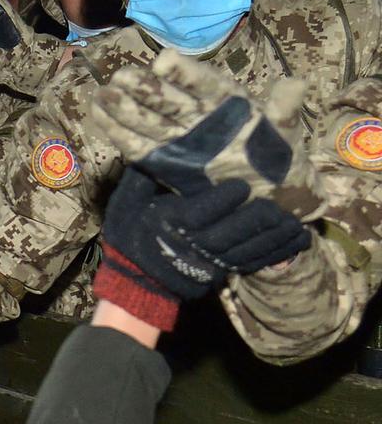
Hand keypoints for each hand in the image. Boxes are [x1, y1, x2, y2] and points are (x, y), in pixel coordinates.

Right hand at [93, 49, 324, 220]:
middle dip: (144, 88)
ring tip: (102, 95)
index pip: (203, 82)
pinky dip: (117, 131)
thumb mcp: (286, 132)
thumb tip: (295, 84)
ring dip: (123, 107)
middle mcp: (197, 114)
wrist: (271, 192)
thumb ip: (285, 109)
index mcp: (226, 100)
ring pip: (147, 118)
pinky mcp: (165, 159)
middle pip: (167, 97)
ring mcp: (178, 136)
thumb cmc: (279, 155)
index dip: (185, 73)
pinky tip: (97, 115)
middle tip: (121, 78)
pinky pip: (138, 144)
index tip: (165, 62)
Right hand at [99, 166, 310, 305]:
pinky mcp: (220, 272)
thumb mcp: (126, 201)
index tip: (242, 186)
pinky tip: (296, 240)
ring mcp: (207, 262)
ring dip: (272, 237)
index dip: (223, 201)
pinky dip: (276, 252)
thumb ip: (141, 176)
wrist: (133, 277)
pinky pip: (251, 263)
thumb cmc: (129, 234)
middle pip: (227, 234)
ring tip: (296, 221)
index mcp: (166, 224)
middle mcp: (189, 245)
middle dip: (255, 219)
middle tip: (278, 203)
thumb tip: (154, 146)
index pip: (198, 214)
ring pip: (244, 251)